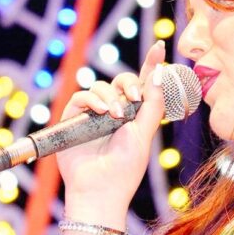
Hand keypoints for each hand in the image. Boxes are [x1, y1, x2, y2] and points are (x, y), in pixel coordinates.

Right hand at [52, 39, 169, 220]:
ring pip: (100, 86)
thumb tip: (160, 74)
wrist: (101, 188)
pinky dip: (92, 99)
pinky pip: (80, 97)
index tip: (160, 45)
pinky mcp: (73, 119)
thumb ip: (153, 104)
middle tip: (136, 98)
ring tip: (115, 115)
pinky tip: (101, 111)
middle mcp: (114, 112)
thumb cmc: (125, 167)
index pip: (143, 84)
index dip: (151, 64)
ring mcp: (93, 115)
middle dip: (130, 83)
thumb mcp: (144, 133)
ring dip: (111, 96)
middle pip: (122, 81)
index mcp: (135, 115)